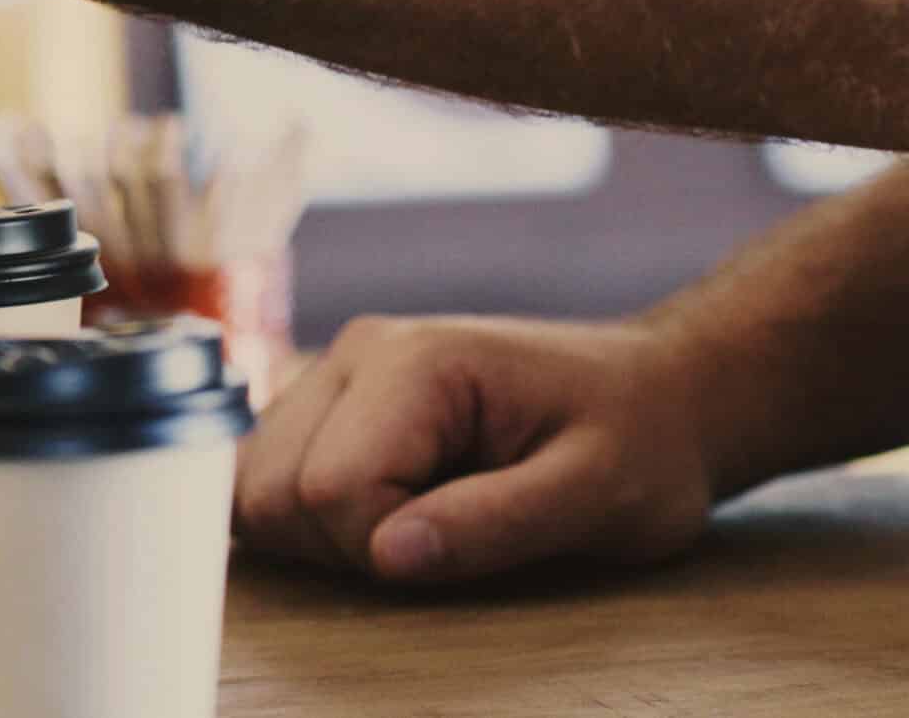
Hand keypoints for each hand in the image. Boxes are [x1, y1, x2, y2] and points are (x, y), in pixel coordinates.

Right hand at [233, 316, 717, 584]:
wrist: (655, 393)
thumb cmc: (639, 441)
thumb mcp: (598, 494)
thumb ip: (494, 523)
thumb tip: (387, 555)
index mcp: (415, 362)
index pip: (328, 487)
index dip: (384, 547)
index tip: (465, 545)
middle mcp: (355, 354)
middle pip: (269, 487)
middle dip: (345, 543)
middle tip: (443, 538)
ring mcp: (335, 372)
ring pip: (254, 483)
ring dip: (323, 532)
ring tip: (421, 520)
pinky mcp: (329, 401)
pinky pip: (269, 473)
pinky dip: (312, 515)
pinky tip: (391, 509)